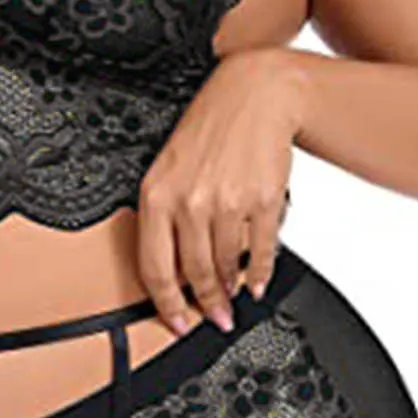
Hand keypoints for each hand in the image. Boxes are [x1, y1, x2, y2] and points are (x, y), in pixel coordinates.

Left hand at [136, 46, 307, 335]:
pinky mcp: (263, 201)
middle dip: (204, 304)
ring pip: (226, 266)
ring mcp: (228, 203)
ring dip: (232, 290)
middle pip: (194, 273)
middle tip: (214, 319)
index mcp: (157, 195)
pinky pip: (260, 251)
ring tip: (234, 300)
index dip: (166, 303)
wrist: (255, 94)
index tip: (176, 322)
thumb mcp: (168, 167)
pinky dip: (261, 272)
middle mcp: (190, 201)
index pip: (155, 266)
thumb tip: (174, 269)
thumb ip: (165, 217)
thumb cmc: (210, 129)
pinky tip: (259, 281)